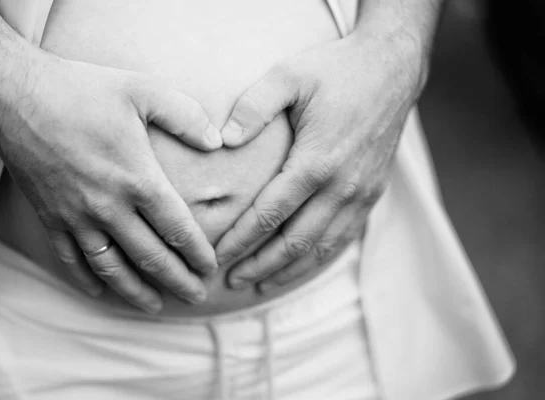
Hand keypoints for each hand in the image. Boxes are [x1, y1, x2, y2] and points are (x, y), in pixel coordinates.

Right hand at [0, 52, 222, 312]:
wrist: (14, 95)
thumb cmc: (82, 90)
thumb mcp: (143, 90)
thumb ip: (186, 116)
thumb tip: (217, 142)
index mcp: (137, 178)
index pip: (177, 229)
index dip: (197, 253)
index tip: (211, 268)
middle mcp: (109, 206)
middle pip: (151, 257)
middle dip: (177, 281)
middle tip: (196, 297)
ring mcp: (76, 216)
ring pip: (112, 268)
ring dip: (136, 292)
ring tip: (156, 307)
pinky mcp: (49, 217)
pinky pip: (71, 259)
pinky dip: (87, 280)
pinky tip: (101, 292)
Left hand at [215, 30, 425, 288]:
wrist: (392, 69)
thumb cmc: (337, 71)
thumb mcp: (289, 75)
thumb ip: (253, 106)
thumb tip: (223, 139)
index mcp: (316, 162)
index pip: (269, 215)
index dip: (240, 240)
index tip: (216, 255)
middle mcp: (341, 187)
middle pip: (294, 242)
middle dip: (260, 265)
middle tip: (231, 281)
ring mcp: (360, 194)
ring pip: (320, 247)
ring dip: (289, 269)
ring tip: (261, 284)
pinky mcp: (372, 193)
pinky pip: (343, 237)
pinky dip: (318, 257)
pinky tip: (301, 264)